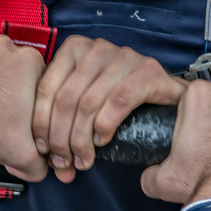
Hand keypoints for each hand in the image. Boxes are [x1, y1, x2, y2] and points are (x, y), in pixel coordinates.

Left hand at [31, 36, 185, 181]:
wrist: (169, 97)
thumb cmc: (122, 102)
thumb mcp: (86, 103)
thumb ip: (64, 123)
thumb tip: (51, 160)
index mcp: (75, 48)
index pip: (46, 87)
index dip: (40, 123)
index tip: (42, 150)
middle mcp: (98, 48)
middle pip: (66, 98)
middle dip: (60, 137)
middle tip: (64, 162)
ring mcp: (125, 57)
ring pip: (89, 103)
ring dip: (81, 139)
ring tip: (83, 160)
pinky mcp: (148, 71)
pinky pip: (118, 101)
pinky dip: (105, 125)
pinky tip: (103, 141)